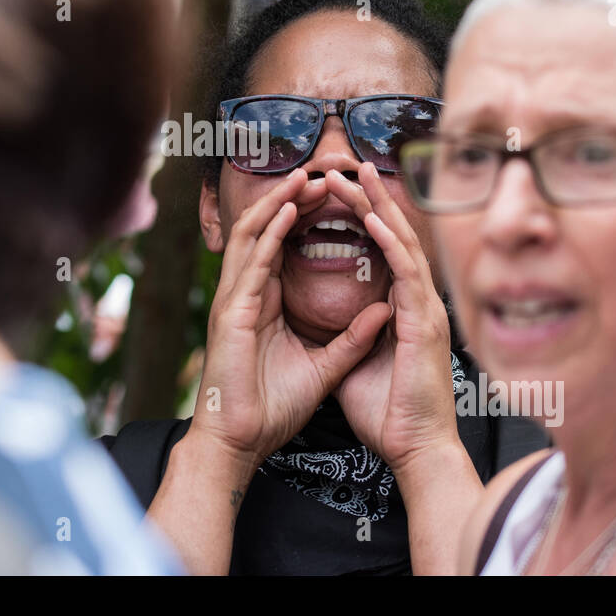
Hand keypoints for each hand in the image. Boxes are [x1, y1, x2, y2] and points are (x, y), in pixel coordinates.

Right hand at [190, 168, 392, 467]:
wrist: (240, 442)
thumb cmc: (270, 409)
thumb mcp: (325, 368)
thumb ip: (352, 338)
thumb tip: (384, 309)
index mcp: (263, 303)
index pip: (281, 245)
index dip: (305, 217)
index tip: (335, 196)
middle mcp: (245, 294)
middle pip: (266, 230)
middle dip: (292, 198)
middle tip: (323, 173)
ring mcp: (234, 299)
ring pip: (253, 233)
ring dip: (279, 201)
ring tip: (306, 176)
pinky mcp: (232, 311)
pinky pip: (252, 261)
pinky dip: (270, 231)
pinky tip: (291, 209)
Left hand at [329, 163, 458, 471]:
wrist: (414, 449)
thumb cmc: (389, 413)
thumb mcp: (359, 363)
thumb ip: (353, 336)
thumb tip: (338, 322)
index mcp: (406, 309)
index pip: (384, 250)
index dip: (365, 217)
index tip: (339, 191)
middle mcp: (420, 302)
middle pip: (395, 235)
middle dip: (371, 196)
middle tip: (348, 165)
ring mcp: (427, 309)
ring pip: (404, 243)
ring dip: (378, 205)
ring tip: (356, 173)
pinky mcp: (425, 323)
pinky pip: (407, 273)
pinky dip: (390, 242)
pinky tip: (373, 217)